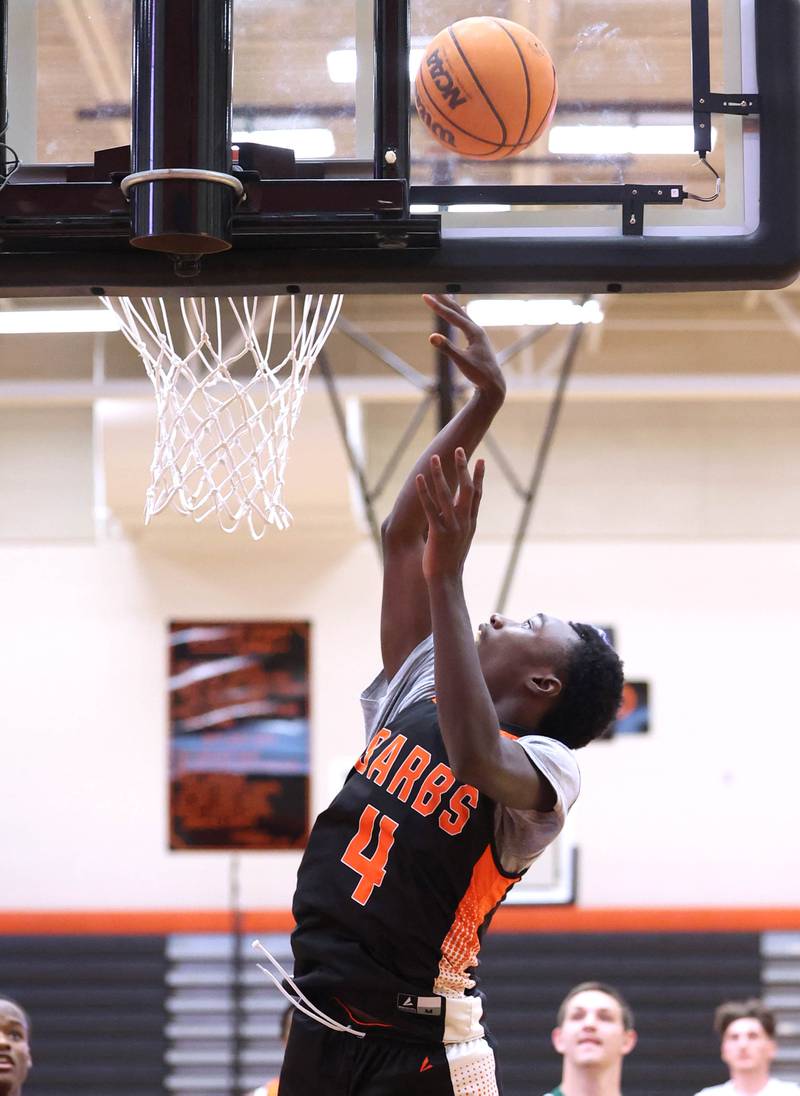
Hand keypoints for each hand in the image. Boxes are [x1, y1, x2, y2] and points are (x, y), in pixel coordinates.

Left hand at [415, 448, 484, 581]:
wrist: (446, 580)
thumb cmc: (451, 561)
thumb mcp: (460, 539)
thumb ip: (461, 523)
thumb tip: (459, 511)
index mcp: (471, 523)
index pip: (477, 495)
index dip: (479, 477)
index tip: (480, 460)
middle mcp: (464, 522)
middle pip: (466, 490)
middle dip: (462, 469)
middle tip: (459, 450)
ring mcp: (452, 527)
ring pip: (447, 496)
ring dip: (440, 475)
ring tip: (434, 458)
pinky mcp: (438, 533)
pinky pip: (430, 508)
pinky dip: (424, 492)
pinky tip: (419, 479)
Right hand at [423, 294, 505, 405]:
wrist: (493, 384)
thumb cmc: (479, 374)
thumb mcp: (461, 362)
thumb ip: (447, 348)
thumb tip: (432, 337)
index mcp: (474, 332)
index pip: (452, 315)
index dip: (438, 306)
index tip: (425, 296)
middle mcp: (477, 329)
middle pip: (458, 310)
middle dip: (444, 300)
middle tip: (432, 289)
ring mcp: (478, 334)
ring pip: (463, 314)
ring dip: (452, 304)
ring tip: (445, 294)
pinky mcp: (477, 340)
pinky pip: (467, 321)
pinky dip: (461, 313)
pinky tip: (464, 308)